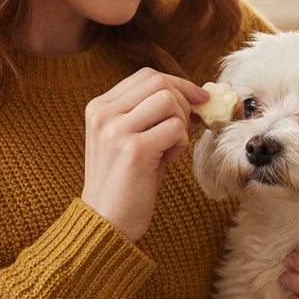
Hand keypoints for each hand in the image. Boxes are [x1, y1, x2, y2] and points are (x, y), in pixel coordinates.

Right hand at [81, 69, 207, 241]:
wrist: (107, 222)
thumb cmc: (127, 182)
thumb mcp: (136, 139)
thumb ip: (158, 115)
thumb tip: (199, 98)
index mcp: (99, 107)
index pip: (147, 76)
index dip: (178, 83)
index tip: (198, 99)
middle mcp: (104, 114)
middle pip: (159, 82)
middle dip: (185, 101)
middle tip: (189, 126)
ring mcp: (116, 130)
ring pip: (169, 101)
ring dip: (181, 123)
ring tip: (170, 147)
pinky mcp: (134, 149)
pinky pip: (175, 128)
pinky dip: (181, 143)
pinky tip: (167, 160)